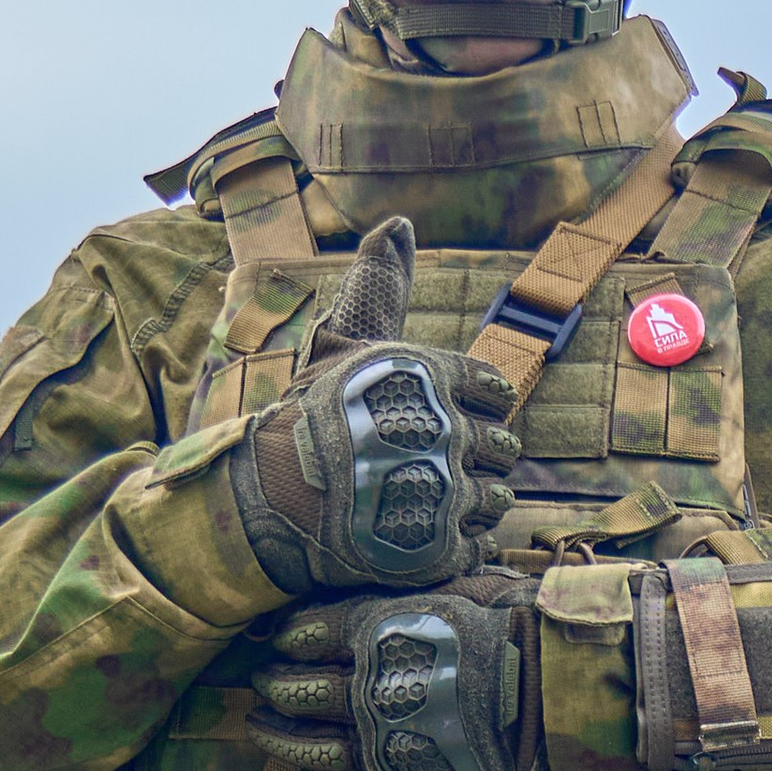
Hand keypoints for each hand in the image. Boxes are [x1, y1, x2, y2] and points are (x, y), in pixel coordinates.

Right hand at [234, 218, 518, 596]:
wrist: (269, 502)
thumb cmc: (311, 419)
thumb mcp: (346, 342)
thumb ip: (382, 285)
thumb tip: (399, 221)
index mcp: (432, 378)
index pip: (495, 392)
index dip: (472, 407)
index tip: (437, 419)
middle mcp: (445, 432)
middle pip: (502, 448)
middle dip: (472, 456)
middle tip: (424, 465)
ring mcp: (444, 493)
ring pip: (496, 498)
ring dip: (469, 501)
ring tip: (423, 500)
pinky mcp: (439, 549)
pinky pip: (481, 543)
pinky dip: (461, 543)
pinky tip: (425, 535)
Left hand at [250, 573, 540, 770]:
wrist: (571, 692)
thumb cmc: (519, 628)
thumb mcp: (451, 585)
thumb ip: (391, 594)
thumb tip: (347, 590)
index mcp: (377, 634)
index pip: (303, 635)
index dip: (285, 640)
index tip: (280, 644)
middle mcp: (371, 694)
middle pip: (295, 693)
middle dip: (272, 689)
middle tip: (263, 687)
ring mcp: (388, 751)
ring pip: (308, 750)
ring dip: (277, 741)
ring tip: (262, 732)